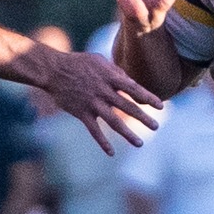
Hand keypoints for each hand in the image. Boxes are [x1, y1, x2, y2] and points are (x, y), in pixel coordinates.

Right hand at [42, 50, 163, 152]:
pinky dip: (102, 142)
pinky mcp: (81, 113)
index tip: (160, 106)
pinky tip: (111, 152)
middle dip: (143, 118)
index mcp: (110, 77)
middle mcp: (104, 91)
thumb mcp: (99, 60)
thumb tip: (130, 82)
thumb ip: (116, 71)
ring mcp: (92, 103)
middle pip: (127, 107)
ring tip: (140, 143)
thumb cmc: (78, 62)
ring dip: (128, 134)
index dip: (148, 98)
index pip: (134, 88)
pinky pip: (94, 131)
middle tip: (156, 127)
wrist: (53, 70)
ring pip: (114, 121)